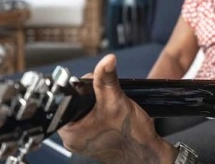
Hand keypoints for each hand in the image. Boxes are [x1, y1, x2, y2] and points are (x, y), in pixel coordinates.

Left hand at [58, 54, 177, 163]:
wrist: (146, 153)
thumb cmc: (131, 136)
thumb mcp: (116, 100)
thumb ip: (107, 78)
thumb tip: (106, 60)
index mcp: (70, 132)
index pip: (68, 99)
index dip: (83, 87)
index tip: (95, 86)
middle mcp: (73, 138)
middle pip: (77, 103)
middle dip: (93, 95)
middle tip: (107, 99)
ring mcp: (84, 140)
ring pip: (86, 110)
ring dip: (99, 104)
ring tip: (111, 108)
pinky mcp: (94, 140)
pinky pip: (93, 119)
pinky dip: (102, 113)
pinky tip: (112, 116)